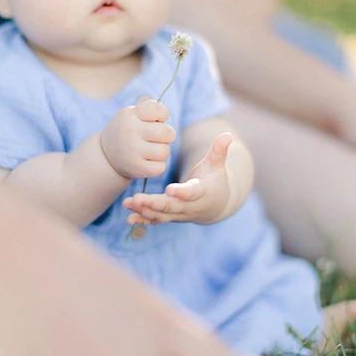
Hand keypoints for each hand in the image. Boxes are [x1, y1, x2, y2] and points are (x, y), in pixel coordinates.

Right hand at [101, 98, 175, 178]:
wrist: (106, 156)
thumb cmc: (128, 131)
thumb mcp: (132, 115)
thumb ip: (147, 108)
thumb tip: (155, 106)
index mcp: (131, 116)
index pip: (158, 109)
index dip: (163, 114)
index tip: (156, 119)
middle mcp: (130, 132)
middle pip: (167, 132)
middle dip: (166, 135)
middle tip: (156, 137)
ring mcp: (132, 151)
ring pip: (165, 151)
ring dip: (161, 151)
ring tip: (150, 149)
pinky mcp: (136, 168)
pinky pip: (161, 167)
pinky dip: (158, 165)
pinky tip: (147, 161)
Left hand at [123, 132, 239, 224]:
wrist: (217, 204)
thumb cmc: (215, 179)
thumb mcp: (217, 164)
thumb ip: (219, 150)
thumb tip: (228, 135)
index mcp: (202, 191)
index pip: (192, 193)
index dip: (182, 192)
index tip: (169, 189)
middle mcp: (191, 206)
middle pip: (172, 206)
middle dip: (154, 203)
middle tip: (137, 198)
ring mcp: (180, 214)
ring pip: (162, 215)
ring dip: (144, 211)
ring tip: (128, 203)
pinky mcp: (171, 217)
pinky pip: (157, 220)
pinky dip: (143, 220)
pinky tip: (129, 218)